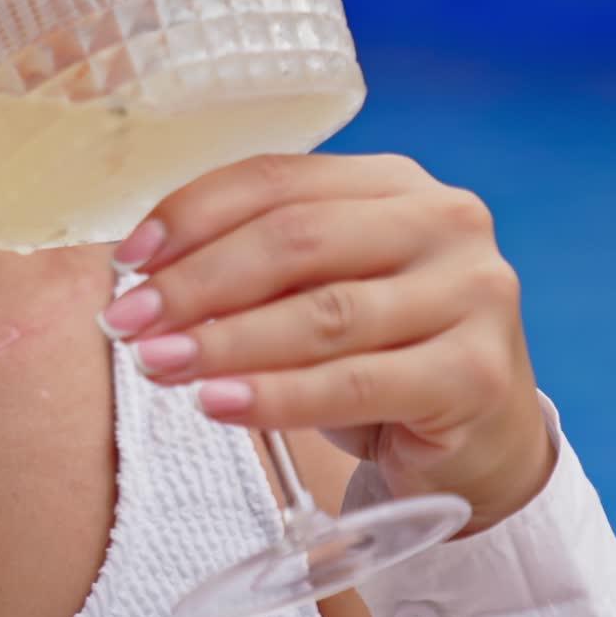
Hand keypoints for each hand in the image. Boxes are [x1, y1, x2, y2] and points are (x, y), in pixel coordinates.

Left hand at [97, 153, 555, 534]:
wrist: (485, 438)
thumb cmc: (385, 351)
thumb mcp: (325, 287)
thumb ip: (262, 268)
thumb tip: (150, 279)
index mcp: (395, 182)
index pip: (280, 178)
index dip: (195, 213)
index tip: (130, 258)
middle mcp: (442, 221)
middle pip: (297, 238)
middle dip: (200, 280)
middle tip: (130, 320)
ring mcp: (470, 293)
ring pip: (323, 312)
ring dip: (227, 340)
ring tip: (159, 362)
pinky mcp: (476, 372)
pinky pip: (354, 384)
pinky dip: (277, 395)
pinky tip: (219, 403)